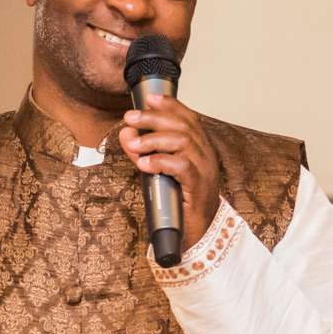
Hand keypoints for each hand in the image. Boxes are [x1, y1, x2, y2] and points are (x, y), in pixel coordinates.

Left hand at [118, 94, 222, 245]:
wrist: (198, 234)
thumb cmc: (179, 201)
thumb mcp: (158, 171)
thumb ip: (144, 152)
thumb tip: (126, 133)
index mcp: (200, 149)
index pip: (189, 118)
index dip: (170, 105)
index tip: (149, 99)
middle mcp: (206, 156)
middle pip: (183, 125)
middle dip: (153, 118)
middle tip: (131, 118)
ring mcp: (204, 171)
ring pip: (183, 141)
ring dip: (153, 140)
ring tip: (134, 145)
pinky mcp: (198, 188)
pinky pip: (181, 166)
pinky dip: (160, 161)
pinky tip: (145, 164)